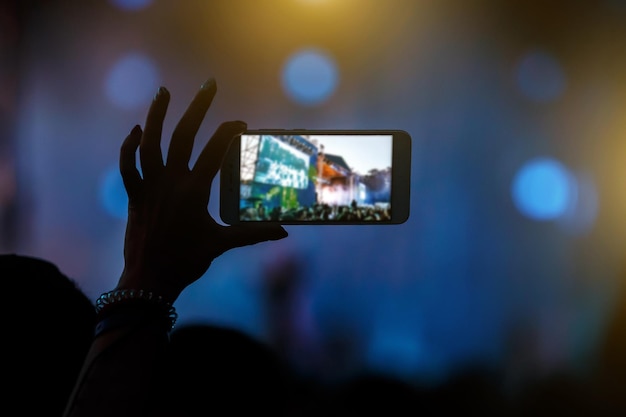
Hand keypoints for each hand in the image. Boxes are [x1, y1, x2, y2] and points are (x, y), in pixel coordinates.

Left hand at [116, 78, 287, 301]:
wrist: (149, 281)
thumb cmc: (187, 261)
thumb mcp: (222, 244)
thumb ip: (253, 233)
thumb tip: (284, 232)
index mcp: (194, 192)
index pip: (215, 151)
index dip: (229, 133)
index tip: (241, 124)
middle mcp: (170, 183)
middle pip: (182, 136)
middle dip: (197, 108)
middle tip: (209, 84)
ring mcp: (149, 187)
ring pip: (149, 143)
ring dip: (156, 115)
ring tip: (163, 92)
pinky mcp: (134, 196)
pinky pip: (128, 166)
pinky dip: (129, 146)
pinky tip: (137, 130)